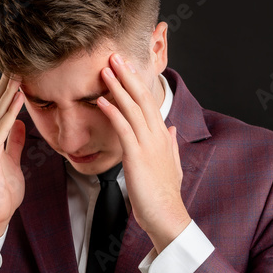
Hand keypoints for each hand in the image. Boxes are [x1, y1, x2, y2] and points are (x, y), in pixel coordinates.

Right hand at [0, 73, 26, 241]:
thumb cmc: (2, 192)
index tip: (19, 71)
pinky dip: (10, 111)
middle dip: (6, 83)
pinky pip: (1, 127)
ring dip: (8, 91)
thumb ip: (14, 143)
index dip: (8, 90)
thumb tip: (20, 125)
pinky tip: (19, 96)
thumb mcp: (12, 162)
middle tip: (17, 60)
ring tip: (18, 71)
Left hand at [97, 53, 189, 252]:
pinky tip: (102, 101)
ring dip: (117, 87)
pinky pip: (123, 129)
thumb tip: (171, 128)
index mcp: (163, 136)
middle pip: (142, 97)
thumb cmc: (164, 194)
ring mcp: (148, 144)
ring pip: (132, 108)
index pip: (148, 102)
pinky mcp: (137, 156)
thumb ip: (170, 144)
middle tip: (113, 56)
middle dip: (127, 75)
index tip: (125, 67)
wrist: (167, 216)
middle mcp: (157, 135)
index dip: (136, 83)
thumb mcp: (171, 164)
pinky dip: (112, 112)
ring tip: (105, 70)